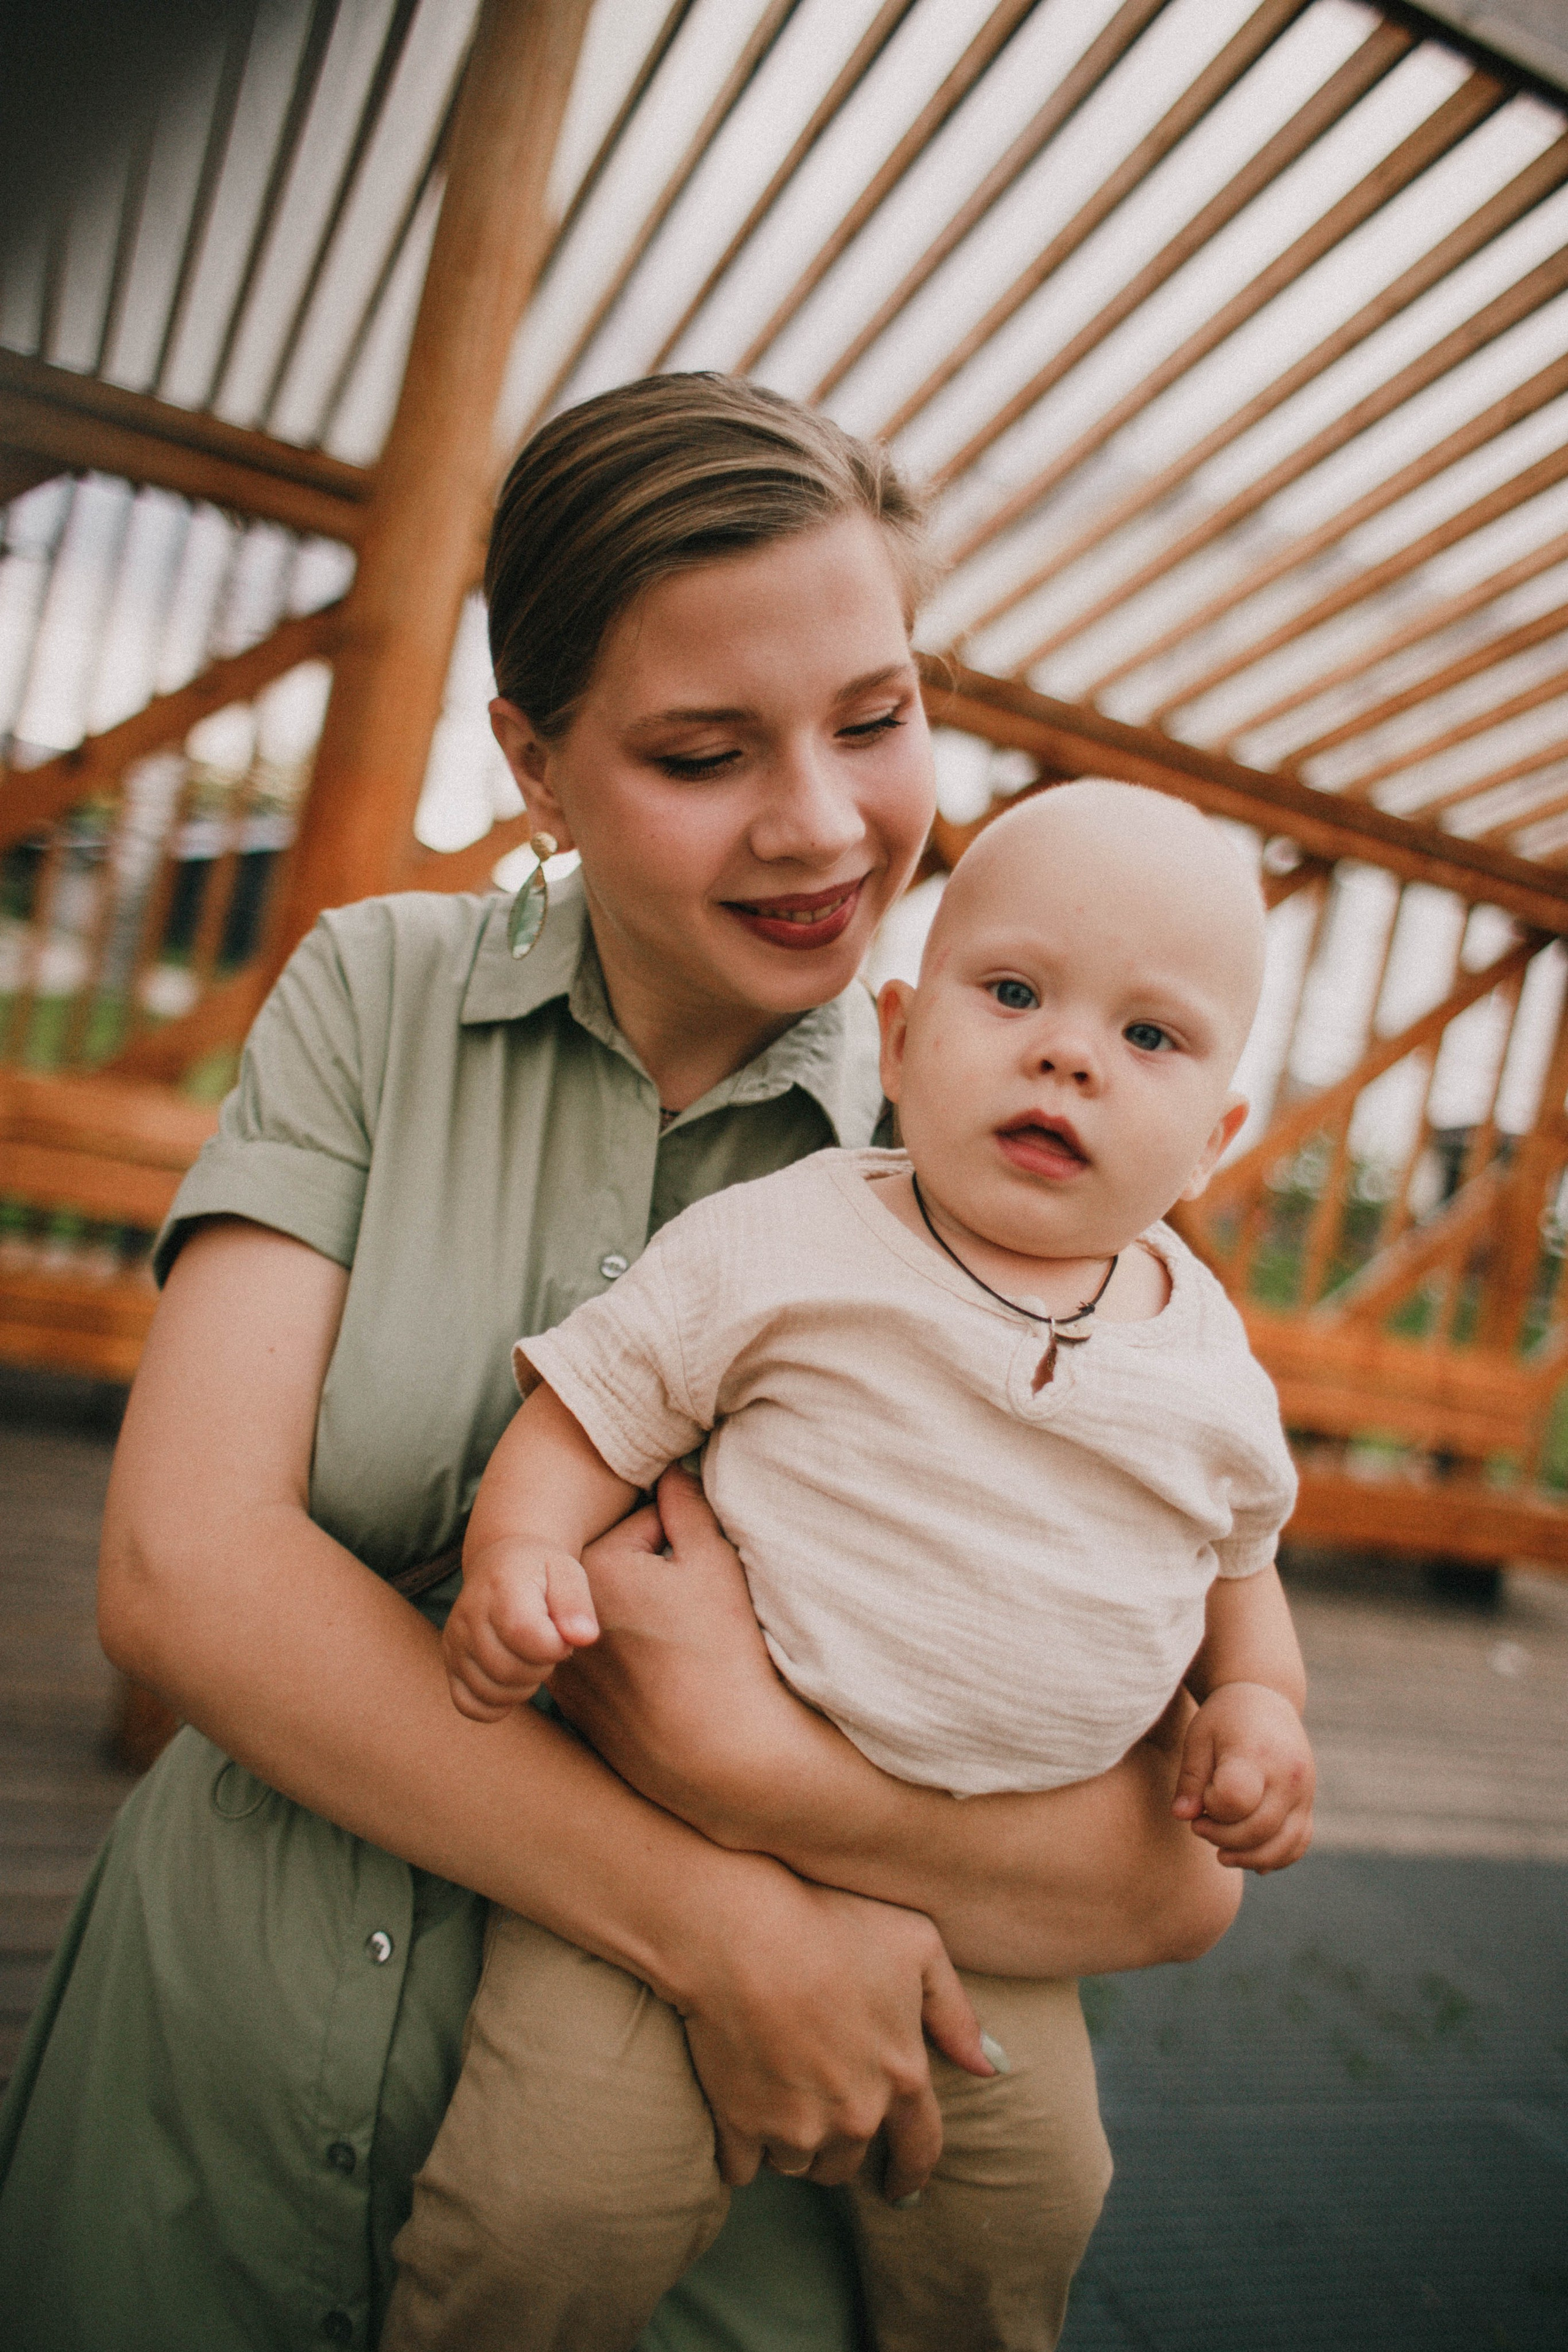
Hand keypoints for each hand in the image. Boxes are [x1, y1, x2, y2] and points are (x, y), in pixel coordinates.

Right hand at [442, 1535, 598, 1721]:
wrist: (503, 1563)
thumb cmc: (542, 1571)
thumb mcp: (567, 1572)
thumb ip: (576, 1605)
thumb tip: (584, 1638)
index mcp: (500, 1588)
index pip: (526, 1636)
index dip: (555, 1646)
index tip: (562, 1633)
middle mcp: (469, 1616)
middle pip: (509, 1670)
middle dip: (542, 1666)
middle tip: (548, 1644)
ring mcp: (455, 1641)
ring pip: (491, 1691)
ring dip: (523, 1686)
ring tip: (531, 1657)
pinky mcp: (451, 1662)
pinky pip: (468, 1704)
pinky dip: (495, 1704)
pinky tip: (512, 1681)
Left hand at [550, 1468, 804, 1832]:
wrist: (722, 1754)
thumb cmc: (723, 1653)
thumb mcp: (714, 1563)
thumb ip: (686, 1504)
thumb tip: (670, 1469)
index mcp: (593, 1567)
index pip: (644, 1524)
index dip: (684, 1543)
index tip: (701, 1576)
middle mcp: (561, 1615)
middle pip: (617, 1568)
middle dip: (652, 1574)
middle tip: (690, 1608)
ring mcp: (562, 1665)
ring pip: (604, 1615)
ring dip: (633, 1616)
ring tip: (676, 1643)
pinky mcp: (573, 1707)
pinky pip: (598, 1661)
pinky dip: (623, 1660)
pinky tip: (659, 1677)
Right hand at [673, 1860, 992, 2201]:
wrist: (742, 1931)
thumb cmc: (831, 1923)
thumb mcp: (917, 1946)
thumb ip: (956, 2012)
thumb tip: (989, 2066)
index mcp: (902, 2077)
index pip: (920, 2149)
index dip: (911, 2174)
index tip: (902, 2192)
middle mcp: (855, 2116)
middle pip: (848, 2163)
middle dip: (838, 2144)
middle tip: (818, 2105)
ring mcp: (795, 2127)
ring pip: (796, 2164)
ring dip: (790, 2145)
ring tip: (777, 2098)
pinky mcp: (739, 2125)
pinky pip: (741, 2168)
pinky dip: (740, 2152)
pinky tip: (737, 2115)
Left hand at [1172, 1680, 1313, 1871]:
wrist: (1266, 1698)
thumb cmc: (1225, 1718)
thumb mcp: (1199, 1737)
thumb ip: (1191, 1779)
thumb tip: (1182, 1816)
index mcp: (1257, 1754)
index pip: (1235, 1800)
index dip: (1212, 1810)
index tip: (1198, 1802)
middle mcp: (1288, 1775)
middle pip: (1258, 1829)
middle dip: (1222, 1838)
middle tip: (1199, 1827)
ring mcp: (1304, 1792)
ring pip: (1282, 1845)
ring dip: (1248, 1857)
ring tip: (1221, 1852)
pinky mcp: (1308, 1804)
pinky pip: (1298, 1843)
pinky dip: (1275, 1857)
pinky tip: (1250, 1857)